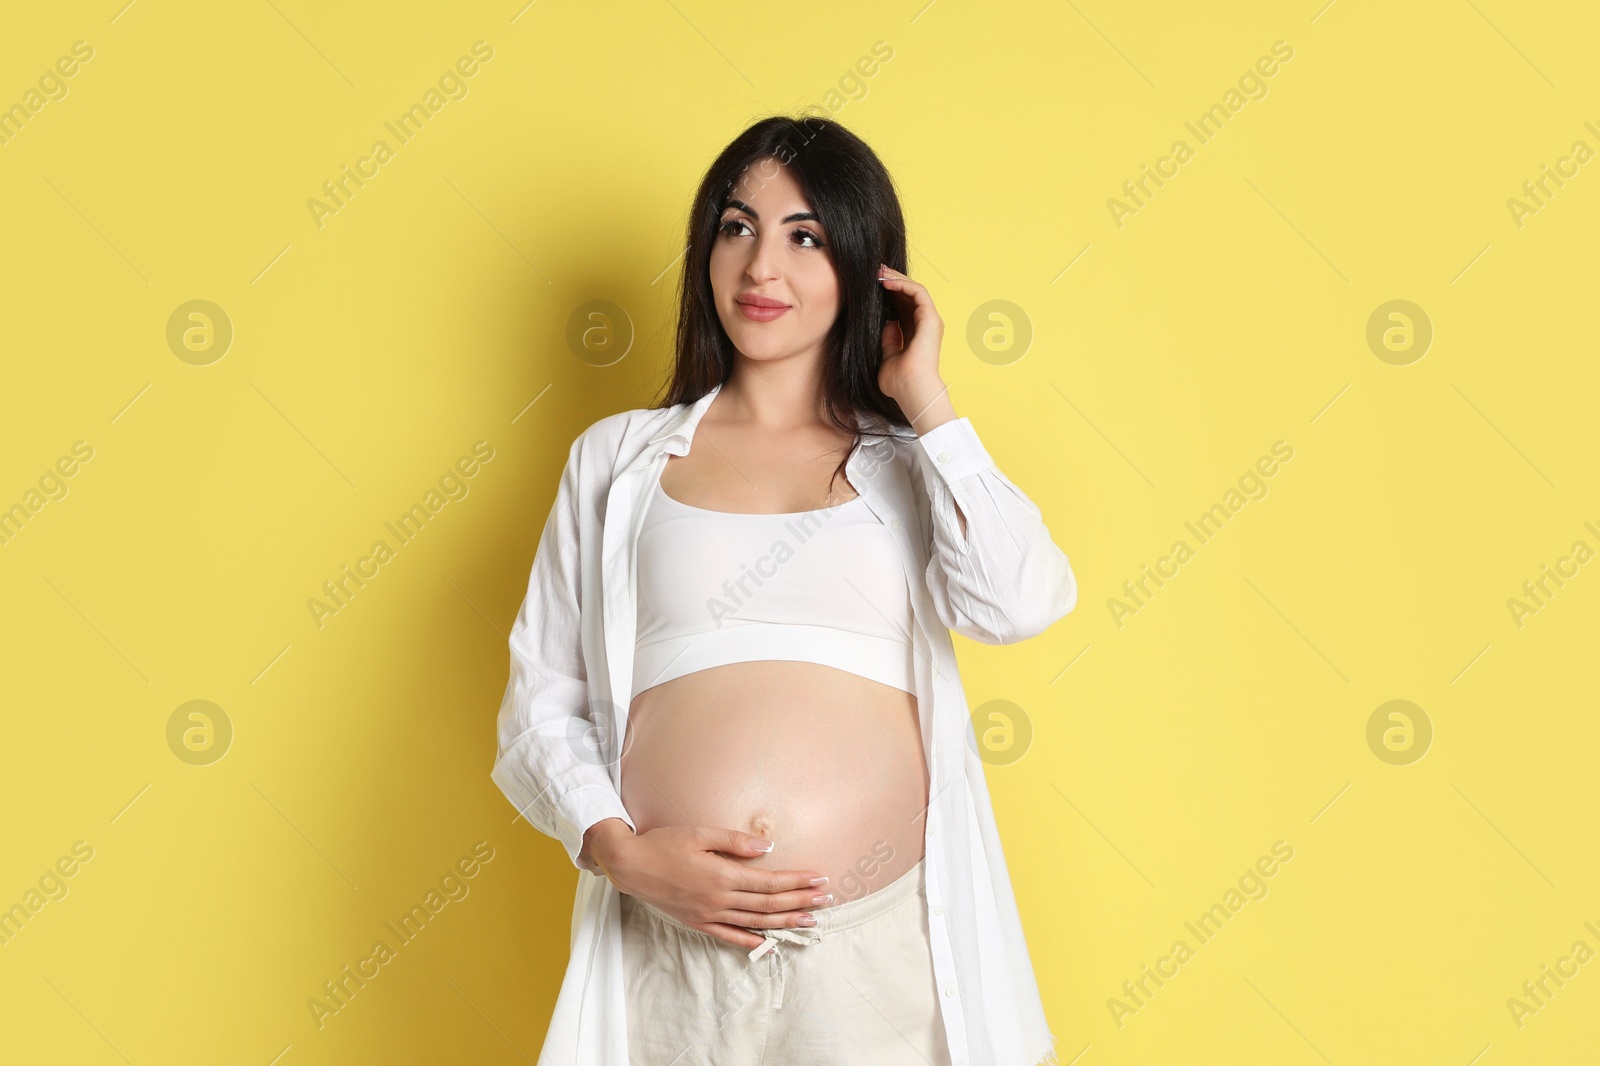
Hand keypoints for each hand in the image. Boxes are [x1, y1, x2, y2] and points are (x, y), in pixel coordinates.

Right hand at [596, 825, 830, 950]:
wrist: (630, 865)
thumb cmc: (664, 843)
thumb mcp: (700, 832)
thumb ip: (735, 841)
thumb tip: (768, 847)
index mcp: (723, 875)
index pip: (770, 882)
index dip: (797, 881)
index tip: (820, 878)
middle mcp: (719, 899)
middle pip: (769, 904)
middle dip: (800, 901)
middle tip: (826, 899)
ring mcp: (709, 914)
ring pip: (756, 923)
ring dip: (785, 922)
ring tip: (810, 921)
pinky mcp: (699, 923)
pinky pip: (730, 936)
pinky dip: (752, 942)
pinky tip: (771, 944)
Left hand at [876, 264, 948, 422]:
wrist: (911, 389)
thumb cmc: (900, 382)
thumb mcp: (887, 357)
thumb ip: (888, 340)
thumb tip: (887, 324)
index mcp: (916, 333)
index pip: (903, 305)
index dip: (889, 292)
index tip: (872, 284)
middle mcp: (925, 324)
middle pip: (909, 294)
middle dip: (892, 280)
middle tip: (875, 271)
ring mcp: (930, 320)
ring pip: (915, 289)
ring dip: (897, 278)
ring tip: (879, 272)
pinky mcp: (930, 318)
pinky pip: (918, 292)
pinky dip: (903, 284)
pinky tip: (886, 282)